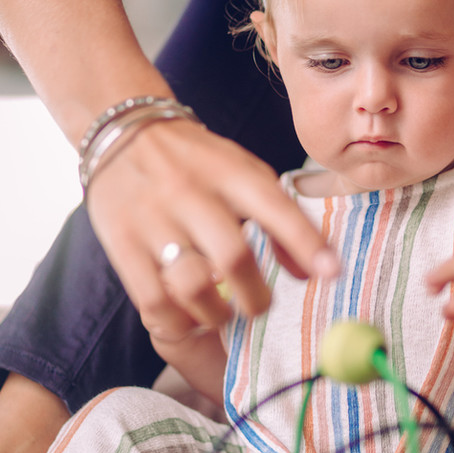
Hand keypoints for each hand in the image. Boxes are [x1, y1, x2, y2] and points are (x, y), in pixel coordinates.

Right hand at [86, 117, 338, 341]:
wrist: (122, 132)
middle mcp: (190, 192)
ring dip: (216, 315)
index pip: (275, 207)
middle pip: (233, 256)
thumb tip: (313, 272)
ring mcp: (152, 219)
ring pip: (192, 285)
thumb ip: (281, 218)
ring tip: (222, 314)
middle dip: (256, 297)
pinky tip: (187, 316)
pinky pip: (154, 301)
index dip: (306, 243)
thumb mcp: (243, 173)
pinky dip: (178, 320)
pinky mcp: (122, 244)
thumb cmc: (196, 162)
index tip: (331, 273)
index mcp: (228, 171)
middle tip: (260, 307)